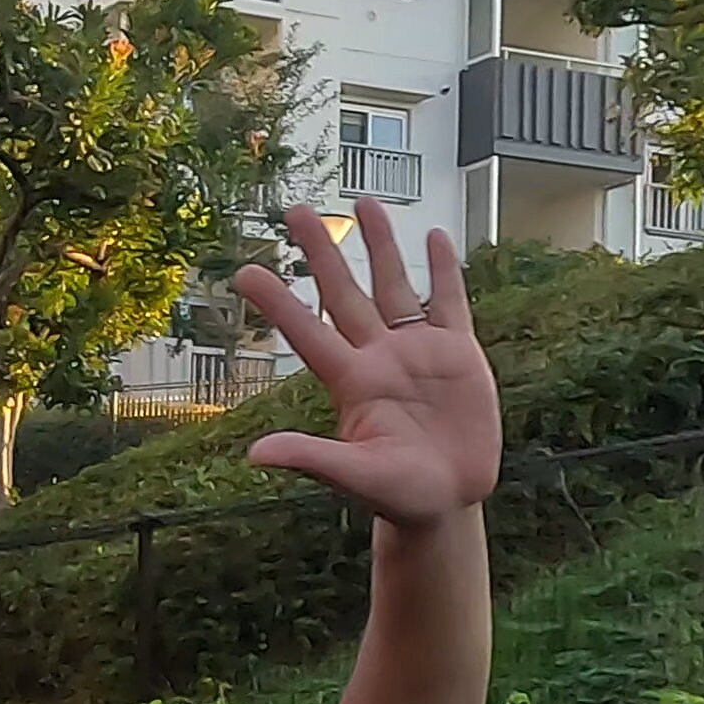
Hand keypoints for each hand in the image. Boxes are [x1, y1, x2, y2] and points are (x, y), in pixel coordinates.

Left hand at [235, 198, 501, 525]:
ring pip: (393, 285)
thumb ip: (311, 458)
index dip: (278, 302)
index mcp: (350, 382)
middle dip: (321, 252)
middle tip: (296, 210)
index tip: (245, 271)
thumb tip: (256, 455)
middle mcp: (378, 357)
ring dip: (380, 245)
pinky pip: (448, 303)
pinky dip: (444, 271)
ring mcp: (418, 351)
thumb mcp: (355, 476)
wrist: (446, 501)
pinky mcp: (458, 353)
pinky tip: (435, 238)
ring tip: (363, 202)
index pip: (307, 332)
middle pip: (344, 293)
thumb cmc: (397, 494)